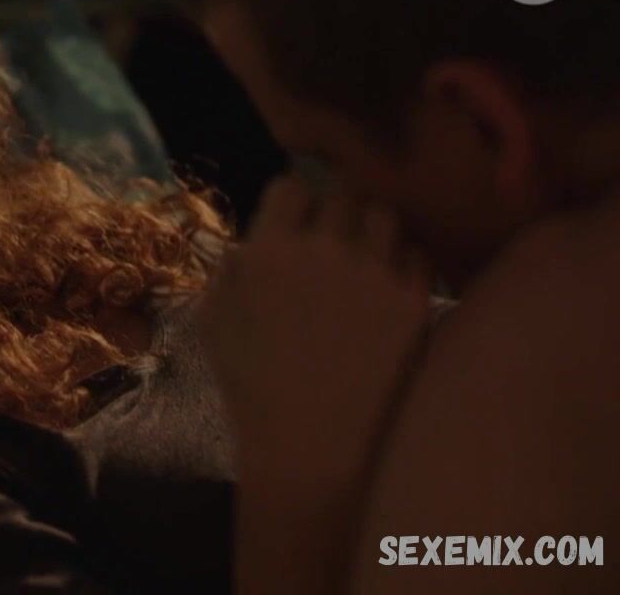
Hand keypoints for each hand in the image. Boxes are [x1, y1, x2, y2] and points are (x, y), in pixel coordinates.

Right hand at [195, 175, 432, 482]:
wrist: (310, 444)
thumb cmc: (251, 385)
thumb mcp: (213, 322)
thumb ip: (227, 271)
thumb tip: (248, 244)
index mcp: (269, 250)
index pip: (290, 186)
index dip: (291, 203)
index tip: (293, 222)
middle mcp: (325, 249)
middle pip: (341, 194)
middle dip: (334, 213)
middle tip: (333, 240)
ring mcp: (375, 273)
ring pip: (385, 215)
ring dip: (373, 229)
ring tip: (367, 257)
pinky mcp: (414, 300)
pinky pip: (417, 253)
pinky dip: (403, 262)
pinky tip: (389, 287)